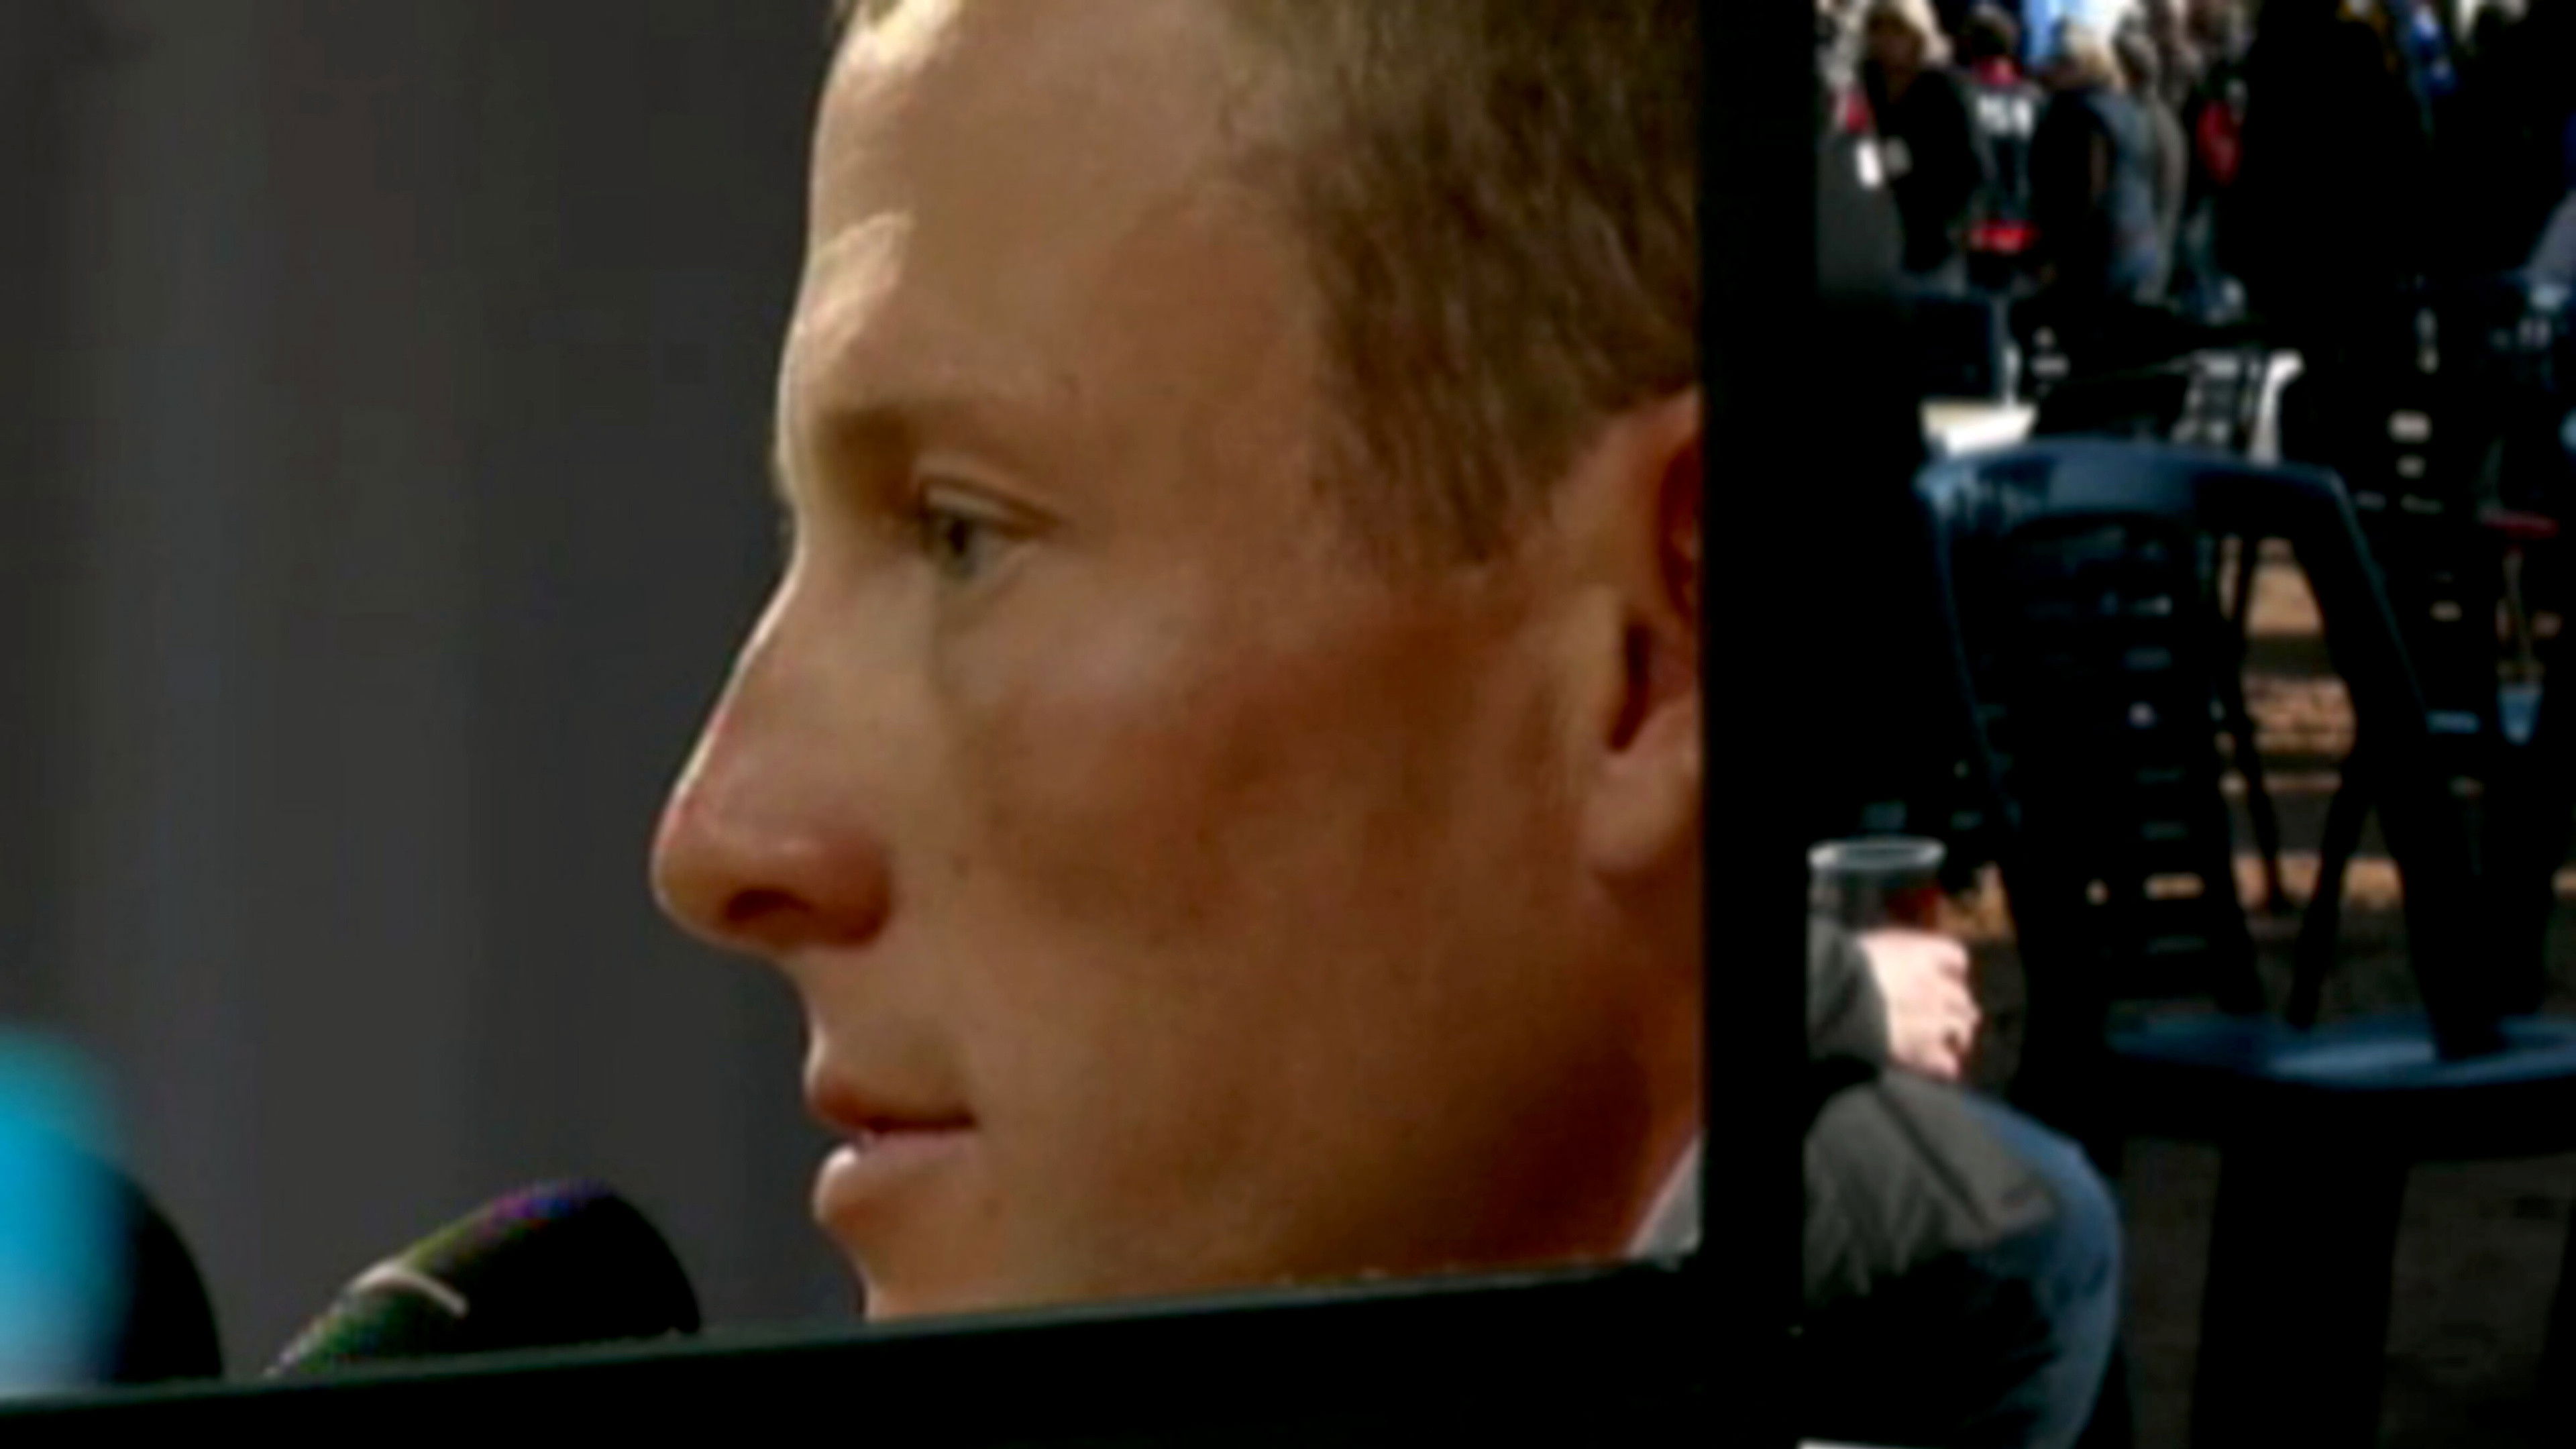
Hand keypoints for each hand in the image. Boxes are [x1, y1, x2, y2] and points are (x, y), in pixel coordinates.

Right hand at [1856, 927, 1979, 1080]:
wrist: (1842, 996)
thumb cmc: (1848, 966)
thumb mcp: (1873, 946)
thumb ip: (1895, 954)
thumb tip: (1898, 960)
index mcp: (1923, 955)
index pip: (1956, 958)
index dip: (1954, 969)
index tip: (1950, 975)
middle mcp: (1936, 985)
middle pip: (1961, 996)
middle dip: (1959, 1006)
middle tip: (1956, 1014)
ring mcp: (1934, 1018)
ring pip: (1961, 1027)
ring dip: (1960, 1036)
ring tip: (1956, 1044)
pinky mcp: (1924, 1049)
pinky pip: (1947, 1062)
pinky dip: (1946, 1065)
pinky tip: (1944, 1068)